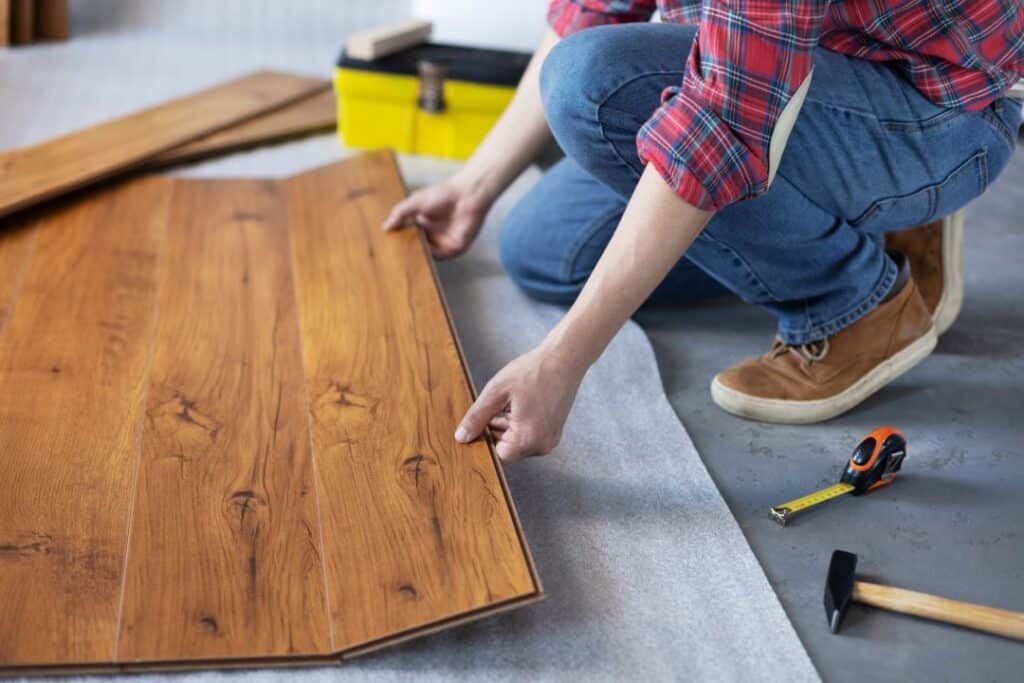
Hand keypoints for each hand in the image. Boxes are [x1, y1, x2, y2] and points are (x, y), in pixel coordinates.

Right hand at [381, 174, 491, 258]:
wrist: (467, 196)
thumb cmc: (443, 194)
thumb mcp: (415, 202)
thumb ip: (400, 213)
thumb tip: (385, 227)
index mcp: (423, 224)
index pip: (407, 237)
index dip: (398, 241)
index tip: (385, 246)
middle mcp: (432, 235)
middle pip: (415, 248)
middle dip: (405, 253)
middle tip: (389, 258)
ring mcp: (443, 243)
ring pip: (426, 255)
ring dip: (415, 257)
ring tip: (399, 261)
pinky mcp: (454, 249)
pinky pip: (439, 258)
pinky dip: (428, 259)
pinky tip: (417, 257)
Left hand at [454, 343, 586, 462]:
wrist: (565, 359)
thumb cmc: (533, 371)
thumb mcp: (497, 392)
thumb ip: (476, 417)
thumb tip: (461, 437)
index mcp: (528, 439)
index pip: (497, 455)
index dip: (485, 439)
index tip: (482, 421)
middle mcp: (542, 445)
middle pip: (508, 449)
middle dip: (497, 430)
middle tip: (498, 405)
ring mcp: (551, 440)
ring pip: (518, 443)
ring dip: (508, 426)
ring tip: (512, 402)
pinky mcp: (554, 432)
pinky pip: (530, 436)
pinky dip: (521, 424)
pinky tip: (522, 404)